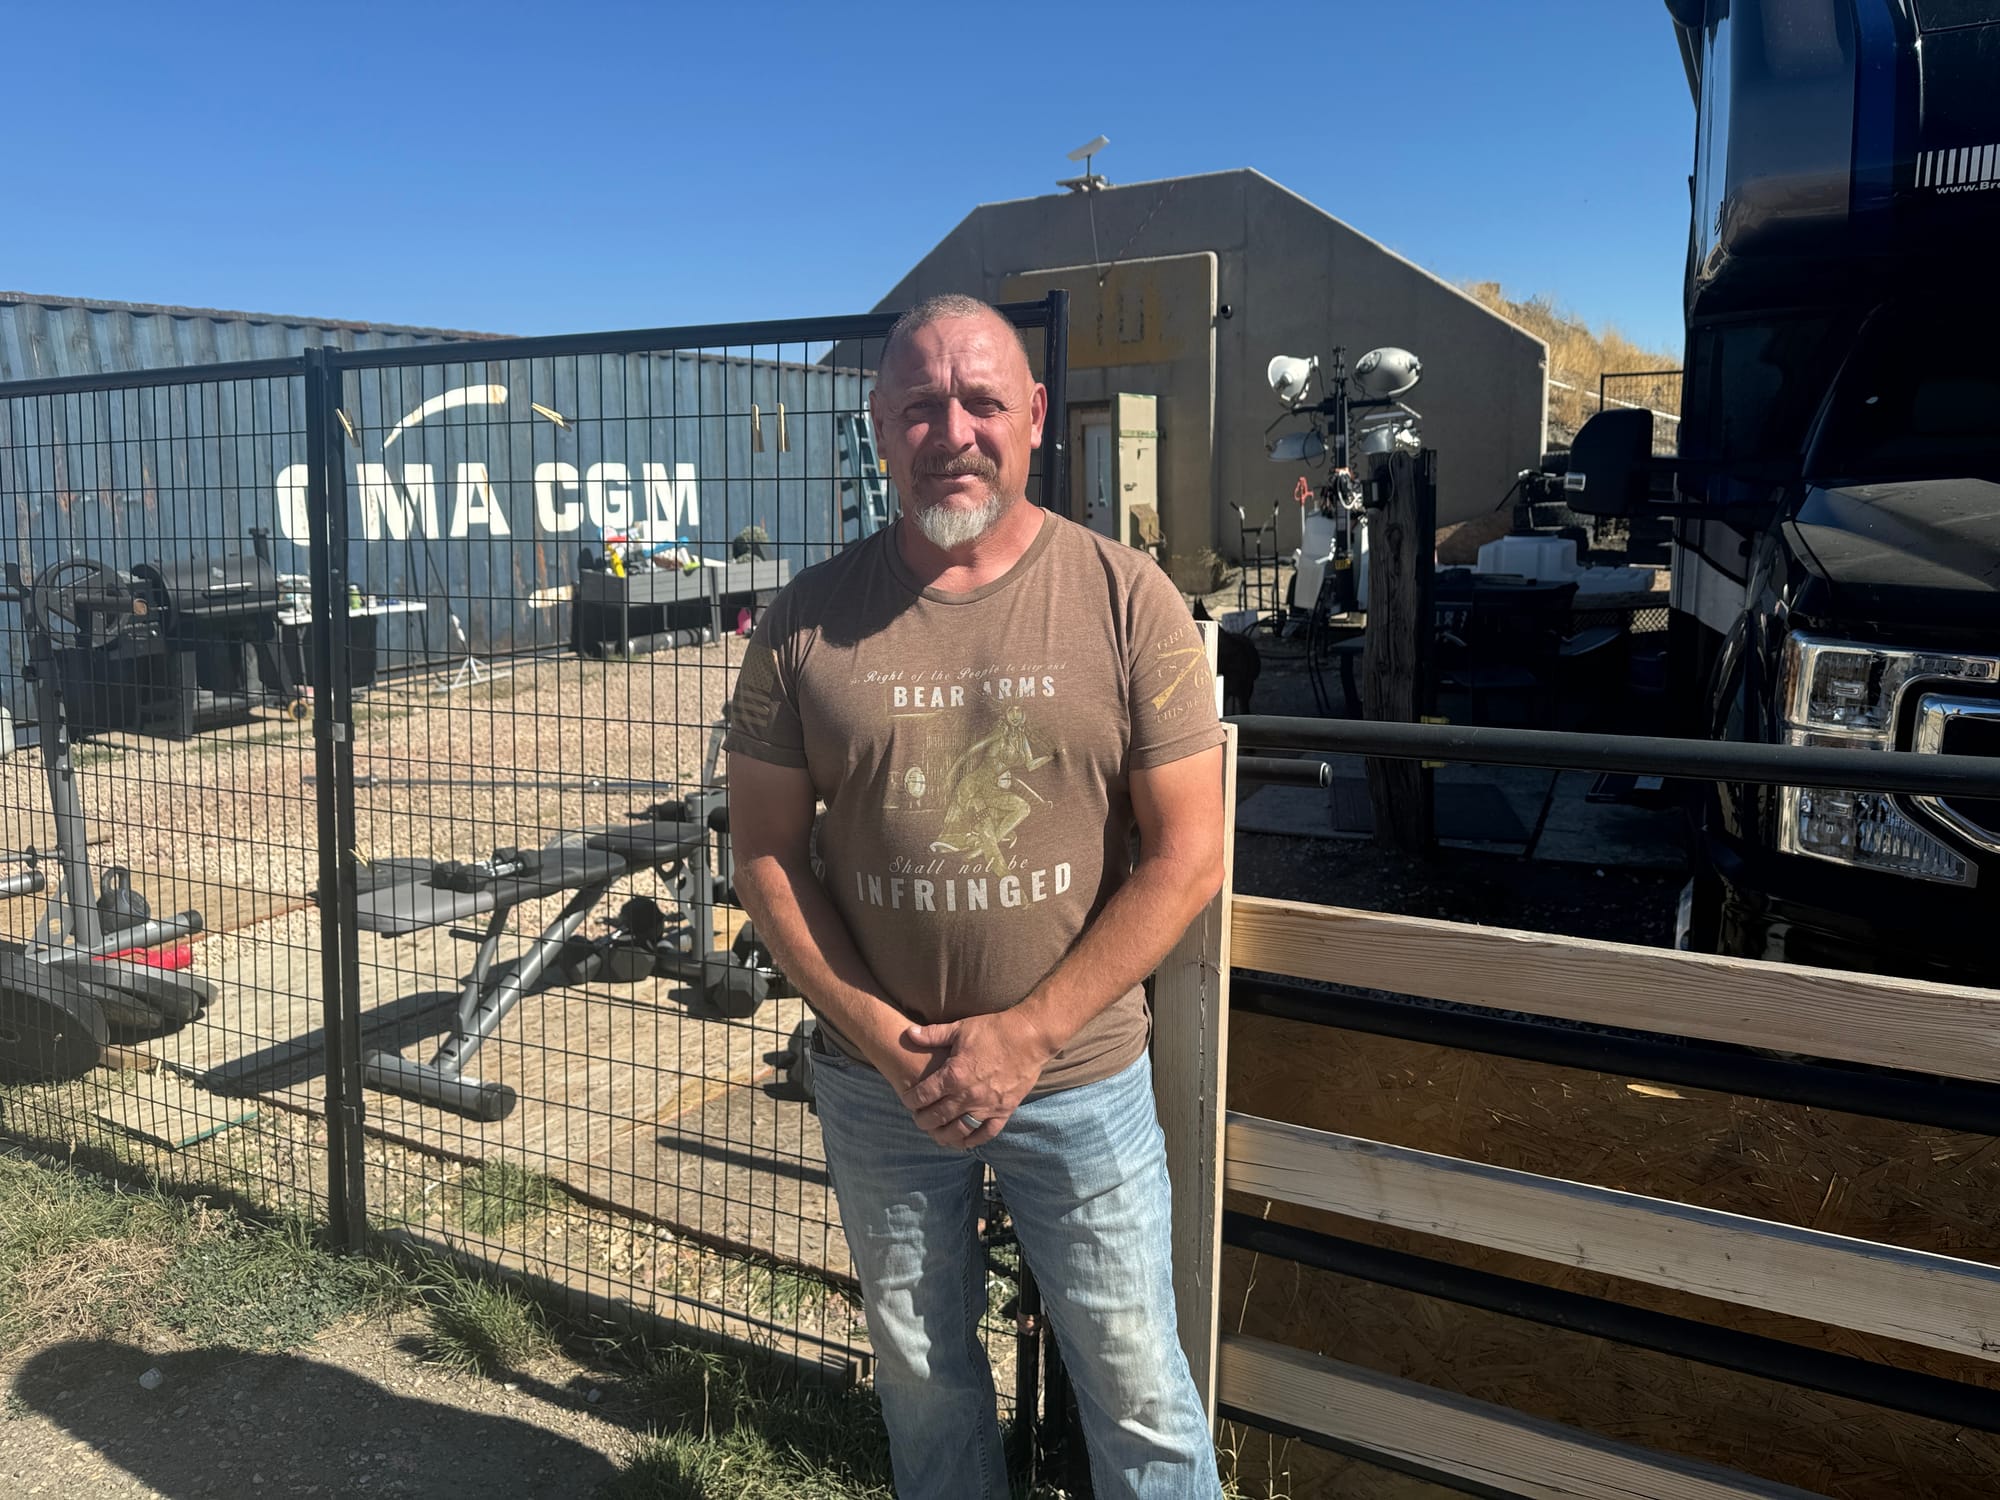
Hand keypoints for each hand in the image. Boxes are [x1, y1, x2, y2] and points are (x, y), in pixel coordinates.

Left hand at [895, 1010, 1052, 1148]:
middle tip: (918, 1118)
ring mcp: (986, 1106)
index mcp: (953, 1075)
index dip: (911, 1100)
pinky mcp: (1004, 1111)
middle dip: (923, 1120)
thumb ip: (933, 1035)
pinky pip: (985, 1133)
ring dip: (943, 1134)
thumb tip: (909, 1034)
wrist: (1030, 1037)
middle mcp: (967, 1095)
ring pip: (958, 1130)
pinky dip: (972, 1140)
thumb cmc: (994, 1030)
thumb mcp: (960, 1029)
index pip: (923, 1095)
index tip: (908, 1100)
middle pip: (936, 1117)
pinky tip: (964, 1141)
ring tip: (936, 1132)